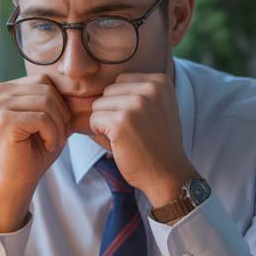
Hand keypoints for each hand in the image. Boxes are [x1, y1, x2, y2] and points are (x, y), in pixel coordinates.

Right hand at [0, 75, 70, 231]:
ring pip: (46, 102)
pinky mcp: (5, 120)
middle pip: (46, 89)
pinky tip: (47, 145)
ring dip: (58, 126)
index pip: (44, 80)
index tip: (58, 126)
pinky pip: (42, 118)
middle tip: (57, 136)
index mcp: (6, 88)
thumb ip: (61, 98)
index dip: (60, 103)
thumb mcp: (52, 118)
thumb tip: (87, 81)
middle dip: (60, 115)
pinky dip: (52, 134)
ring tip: (52, 142)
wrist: (18, 180)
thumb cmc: (36, 149)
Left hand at [89, 73, 197, 206]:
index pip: (120, 81)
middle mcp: (150, 88)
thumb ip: (132, 93)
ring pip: (98, 104)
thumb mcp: (155, 108)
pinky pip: (93, 119)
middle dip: (112, 111)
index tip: (139, 121)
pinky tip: (118, 143)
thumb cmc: (156, 143)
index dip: (121, 103)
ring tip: (126, 137)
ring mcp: (136, 104)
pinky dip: (99, 133)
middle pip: (108, 91)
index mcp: (160, 82)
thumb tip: (87, 88)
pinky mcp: (121, 122)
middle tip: (132, 131)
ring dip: (105, 122)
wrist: (168, 174)